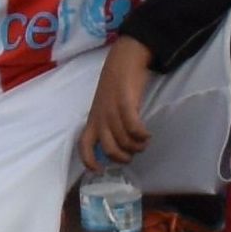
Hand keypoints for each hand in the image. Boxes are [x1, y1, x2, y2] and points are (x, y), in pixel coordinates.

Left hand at [80, 41, 157, 167]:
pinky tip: (147, 134)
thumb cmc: (115, 85)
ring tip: (144, 142)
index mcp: (92, 120)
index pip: (83, 145)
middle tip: (133, 154)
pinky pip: (134, 128)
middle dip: (123, 157)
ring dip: (137, 147)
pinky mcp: (125, 104)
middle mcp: (100, 118)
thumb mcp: (104, 107)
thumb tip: (117, 145)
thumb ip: (107, 125)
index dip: (89, 161)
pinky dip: (142, 135)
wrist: (123, 60)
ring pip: (124, 141)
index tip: (100, 171)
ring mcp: (112, 111)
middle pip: (109, 149)